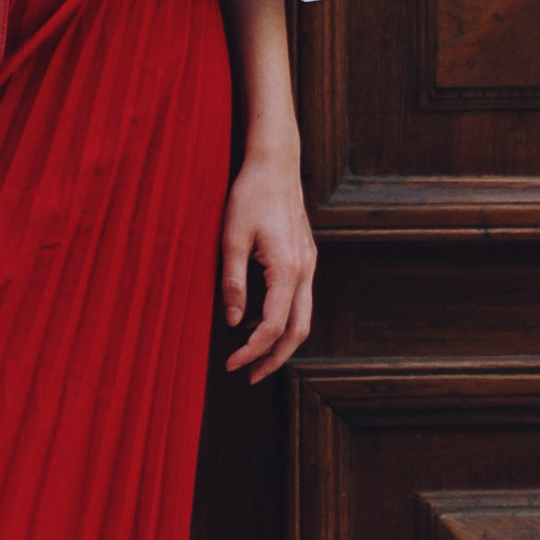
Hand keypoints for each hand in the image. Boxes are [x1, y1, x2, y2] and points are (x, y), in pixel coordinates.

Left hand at [220, 139, 315, 378]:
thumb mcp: (232, 238)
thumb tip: (234, 322)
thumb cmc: (250, 195)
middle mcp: (305, 270)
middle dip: (275, 358)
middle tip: (249, 376)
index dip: (252, 351)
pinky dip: (284, 319)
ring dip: (282, 341)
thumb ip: (233, 282)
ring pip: (304, 317)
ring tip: (253, 355)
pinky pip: (301, 299)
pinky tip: (259, 320)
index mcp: (288, 268)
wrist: (275, 163)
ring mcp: (309, 263)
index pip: (274, 326)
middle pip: (299, 331)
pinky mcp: (305, 257)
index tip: (231, 364)